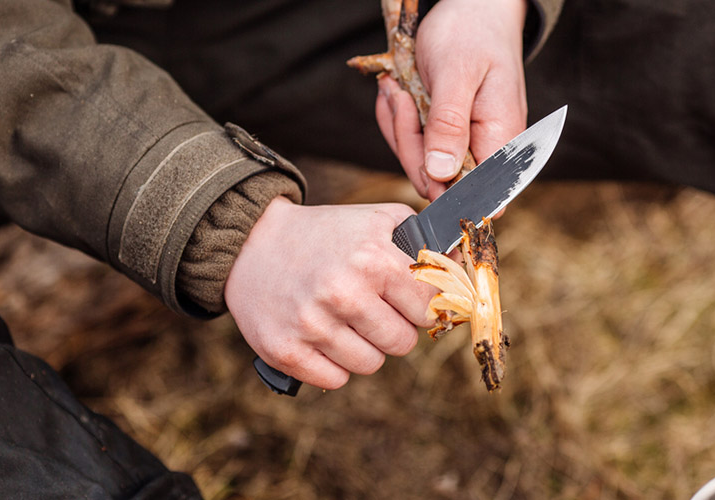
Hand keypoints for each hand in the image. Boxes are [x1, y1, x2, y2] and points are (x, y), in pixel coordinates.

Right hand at [224, 197, 435, 389]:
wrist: (251, 244)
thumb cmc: (326, 234)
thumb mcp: (378, 221)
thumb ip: (425, 242)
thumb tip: (463, 270)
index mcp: (372, 259)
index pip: (430, 308)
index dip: (422, 305)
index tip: (409, 300)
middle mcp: (343, 293)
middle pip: (403, 343)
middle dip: (393, 328)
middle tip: (371, 308)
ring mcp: (312, 325)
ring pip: (371, 365)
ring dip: (363, 347)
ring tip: (343, 319)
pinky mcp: (286, 351)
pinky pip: (336, 380)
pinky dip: (333, 364)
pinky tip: (322, 336)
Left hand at [376, 0, 527, 200]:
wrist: (471, 9)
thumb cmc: (471, 34)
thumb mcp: (455, 74)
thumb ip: (449, 124)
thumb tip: (441, 173)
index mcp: (502, 139)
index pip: (482, 199)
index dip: (447, 194)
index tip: (420, 153)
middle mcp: (487, 149)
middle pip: (441, 185)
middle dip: (410, 147)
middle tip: (403, 100)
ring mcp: (464, 143)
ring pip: (422, 167)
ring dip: (401, 130)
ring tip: (400, 90)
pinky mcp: (445, 136)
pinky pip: (415, 147)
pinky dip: (399, 122)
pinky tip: (400, 92)